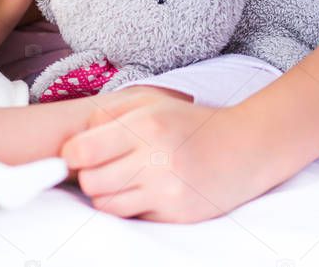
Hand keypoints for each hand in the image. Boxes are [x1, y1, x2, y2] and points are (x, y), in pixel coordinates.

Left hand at [60, 87, 274, 222]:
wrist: (246, 147)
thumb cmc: (192, 122)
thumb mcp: (152, 102)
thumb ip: (108, 114)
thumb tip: (73, 140)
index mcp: (146, 126)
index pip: (81, 151)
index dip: (72, 155)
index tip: (80, 153)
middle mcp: (155, 159)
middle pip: (90, 182)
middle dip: (90, 175)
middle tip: (104, 166)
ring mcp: (167, 190)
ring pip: (107, 204)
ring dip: (108, 193)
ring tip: (124, 177)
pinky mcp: (176, 214)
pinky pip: (133, 216)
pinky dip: (132, 205)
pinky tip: (147, 189)